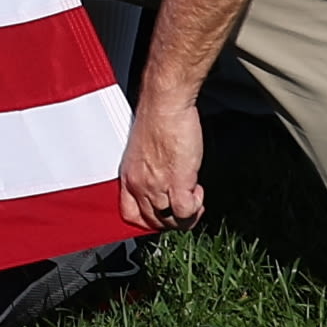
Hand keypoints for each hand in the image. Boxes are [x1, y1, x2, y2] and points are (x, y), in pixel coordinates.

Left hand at [118, 91, 210, 234]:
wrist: (166, 104)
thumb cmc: (157, 119)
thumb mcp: (143, 152)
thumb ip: (149, 170)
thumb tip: (161, 182)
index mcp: (128, 176)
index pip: (129, 214)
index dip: (148, 220)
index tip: (162, 216)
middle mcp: (138, 184)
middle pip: (151, 222)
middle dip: (171, 220)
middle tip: (184, 209)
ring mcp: (156, 186)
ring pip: (169, 221)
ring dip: (185, 216)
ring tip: (194, 201)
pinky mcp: (176, 182)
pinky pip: (184, 211)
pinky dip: (194, 208)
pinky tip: (198, 192)